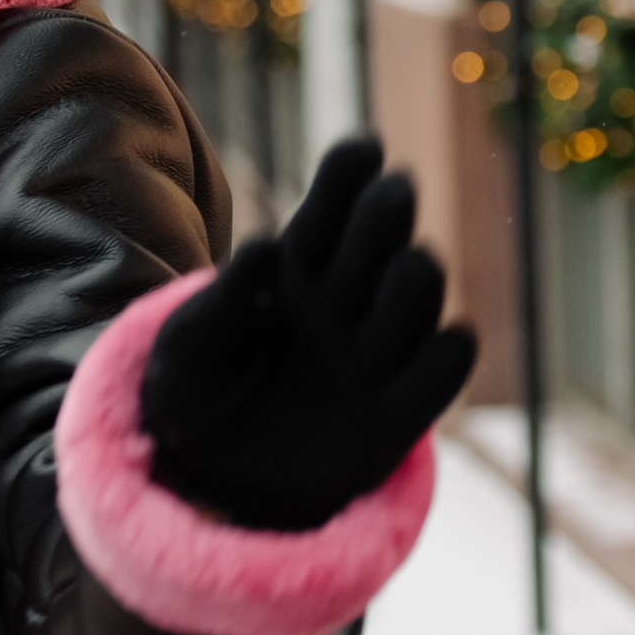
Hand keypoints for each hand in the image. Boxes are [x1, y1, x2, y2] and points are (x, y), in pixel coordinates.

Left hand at [138, 136, 477, 533]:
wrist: (207, 487)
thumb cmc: (193, 399)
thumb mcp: (185, 351)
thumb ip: (220, 303)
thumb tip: (267, 248)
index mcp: (293, 273)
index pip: (330, 209)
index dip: (349, 176)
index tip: (364, 148)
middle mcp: (342, 305)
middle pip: (381, 239)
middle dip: (387, 213)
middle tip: (392, 192)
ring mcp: (372, 357)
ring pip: (419, 295)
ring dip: (417, 278)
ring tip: (409, 266)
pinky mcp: (395, 417)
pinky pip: (443, 371)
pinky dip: (449, 351)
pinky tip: (443, 339)